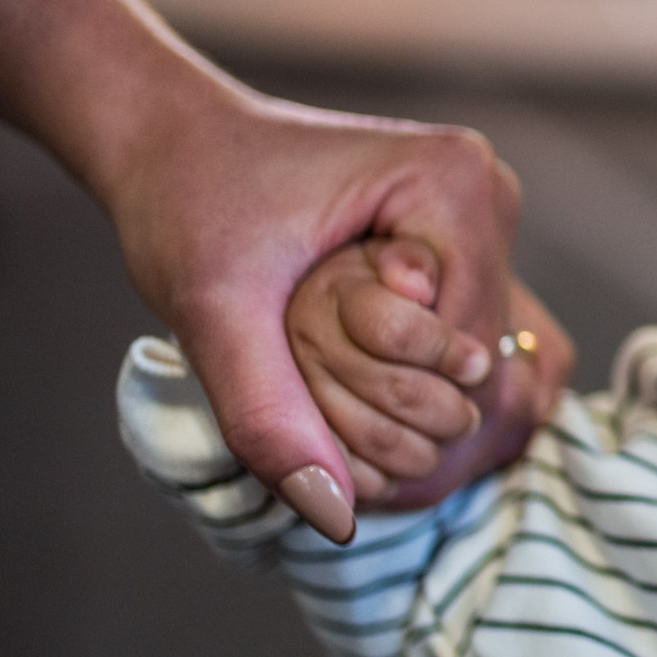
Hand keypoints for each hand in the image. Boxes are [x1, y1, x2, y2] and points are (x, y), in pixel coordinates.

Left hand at [104, 88, 525, 541]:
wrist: (168, 141)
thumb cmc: (187, 200)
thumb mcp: (214, 311)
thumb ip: (270, 412)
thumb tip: (333, 515)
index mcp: (454, 184)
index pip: (465, 346)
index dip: (390, 398)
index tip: (299, 397)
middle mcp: (488, 189)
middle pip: (479, 350)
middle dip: (398, 396)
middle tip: (296, 395)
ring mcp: (480, 211)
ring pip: (472, 349)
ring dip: (402, 385)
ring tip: (309, 376)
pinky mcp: (460, 234)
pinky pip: (455, 329)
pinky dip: (402, 363)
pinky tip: (335, 361)